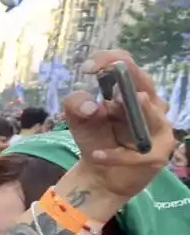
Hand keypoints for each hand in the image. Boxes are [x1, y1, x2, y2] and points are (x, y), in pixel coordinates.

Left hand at [67, 52, 173, 200]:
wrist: (99, 174)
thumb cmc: (94, 138)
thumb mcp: (77, 119)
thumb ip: (76, 104)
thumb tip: (92, 106)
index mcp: (130, 90)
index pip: (126, 64)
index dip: (110, 60)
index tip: (87, 69)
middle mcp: (150, 104)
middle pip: (145, 83)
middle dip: (127, 78)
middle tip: (105, 76)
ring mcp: (158, 128)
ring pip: (153, 116)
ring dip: (134, 110)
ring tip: (112, 106)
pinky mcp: (157, 154)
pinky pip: (138, 154)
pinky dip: (115, 155)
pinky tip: (95, 154)